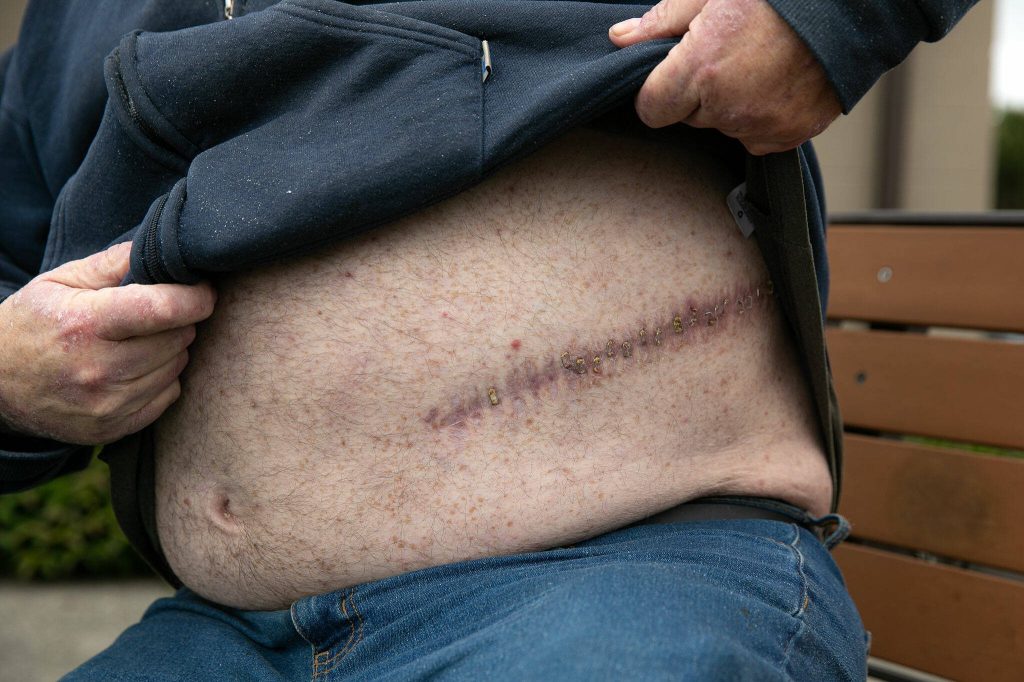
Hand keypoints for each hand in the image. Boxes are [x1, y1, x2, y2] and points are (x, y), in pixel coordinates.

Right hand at [0, 242, 215, 444]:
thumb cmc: (33, 323)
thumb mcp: (61, 281)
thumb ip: (114, 262)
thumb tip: (163, 250)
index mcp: (86, 324)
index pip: (163, 309)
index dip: (195, 297)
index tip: (204, 291)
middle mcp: (99, 369)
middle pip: (178, 338)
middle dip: (179, 321)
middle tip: (157, 314)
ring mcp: (107, 404)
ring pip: (177, 366)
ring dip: (172, 350)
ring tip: (140, 341)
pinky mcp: (114, 428)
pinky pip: (169, 395)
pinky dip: (163, 379)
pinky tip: (136, 368)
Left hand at [609, 0, 842, 154]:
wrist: (849, 7)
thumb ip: (660, 23)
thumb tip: (619, 39)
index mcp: (701, 70)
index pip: (650, 109)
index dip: (656, 92)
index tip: (670, 75)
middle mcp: (727, 107)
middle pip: (689, 117)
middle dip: (698, 92)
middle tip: (727, 54)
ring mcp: (760, 126)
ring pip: (723, 127)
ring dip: (731, 105)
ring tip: (757, 64)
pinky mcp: (788, 136)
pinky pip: (757, 137)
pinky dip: (761, 117)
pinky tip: (777, 82)